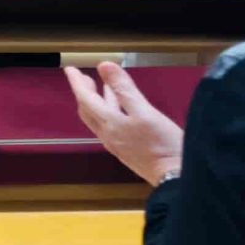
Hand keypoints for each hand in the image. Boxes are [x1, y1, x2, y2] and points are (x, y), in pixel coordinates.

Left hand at [64, 62, 184, 184]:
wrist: (175, 179)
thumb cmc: (162, 144)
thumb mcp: (145, 112)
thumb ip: (124, 89)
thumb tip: (104, 66)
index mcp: (109, 124)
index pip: (85, 99)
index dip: (76, 82)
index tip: (69, 69)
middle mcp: (108, 135)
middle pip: (88, 110)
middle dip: (84, 92)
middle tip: (83, 77)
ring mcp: (117, 144)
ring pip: (100, 118)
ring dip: (99, 101)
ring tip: (103, 87)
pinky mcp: (128, 150)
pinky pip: (111, 126)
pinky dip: (111, 111)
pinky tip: (122, 109)